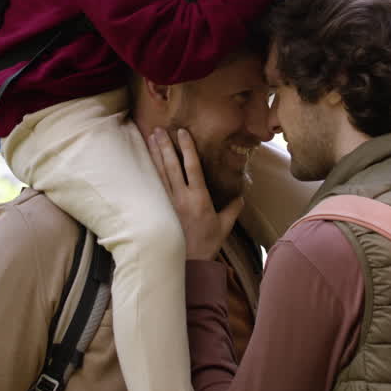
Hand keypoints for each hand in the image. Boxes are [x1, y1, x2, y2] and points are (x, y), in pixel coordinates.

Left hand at [147, 127, 243, 260]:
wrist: (189, 261)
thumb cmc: (208, 243)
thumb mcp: (225, 225)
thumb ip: (232, 209)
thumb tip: (240, 196)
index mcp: (198, 198)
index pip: (192, 167)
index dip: (187, 148)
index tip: (182, 133)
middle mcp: (182, 196)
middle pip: (172, 166)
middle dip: (165, 146)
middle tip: (158, 128)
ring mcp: (171, 201)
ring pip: (162, 172)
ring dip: (156, 154)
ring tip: (150, 137)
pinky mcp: (165, 206)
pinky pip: (158, 183)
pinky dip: (154, 169)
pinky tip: (150, 159)